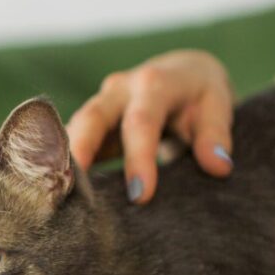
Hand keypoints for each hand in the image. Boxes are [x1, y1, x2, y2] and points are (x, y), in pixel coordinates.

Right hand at [66, 50, 234, 203]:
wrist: (181, 75)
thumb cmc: (200, 95)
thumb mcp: (217, 105)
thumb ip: (216, 135)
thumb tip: (219, 166)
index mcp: (154, 83)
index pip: (142, 122)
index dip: (138, 159)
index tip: (139, 197)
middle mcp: (119, 89)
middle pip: (92, 119)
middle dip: (79, 153)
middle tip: (70, 192)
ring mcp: (99, 105)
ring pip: (73, 130)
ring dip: (62, 161)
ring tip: (56, 199)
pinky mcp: (89, 123)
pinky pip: (70, 143)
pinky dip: (62, 165)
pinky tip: (57, 195)